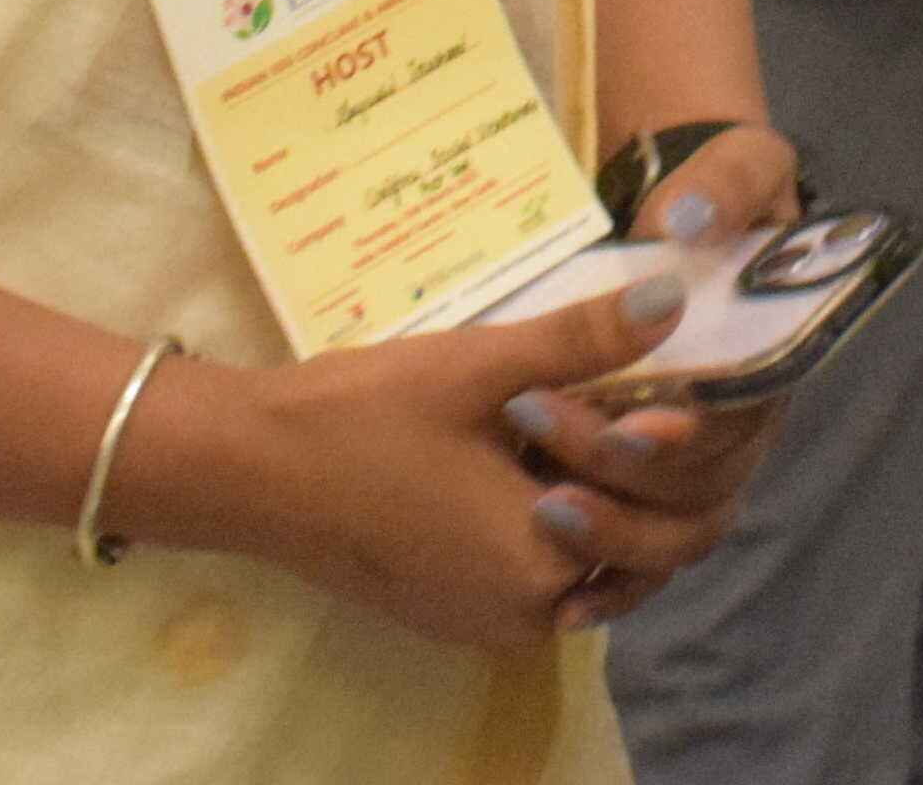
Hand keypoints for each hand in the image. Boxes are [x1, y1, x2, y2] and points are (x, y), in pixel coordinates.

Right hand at [123, 270, 727, 648]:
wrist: (247, 471)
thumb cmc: (361, 416)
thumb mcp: (480, 367)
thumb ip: (584, 342)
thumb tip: (674, 298)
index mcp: (544, 564)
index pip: (655, 502)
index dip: (663, 430)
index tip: (655, 365)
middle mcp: (530, 616)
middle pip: (635, 540)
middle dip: (639, 465)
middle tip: (618, 381)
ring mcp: (490, 624)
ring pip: (591, 558)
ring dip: (598, 490)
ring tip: (576, 405)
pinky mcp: (458, 613)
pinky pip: (541, 572)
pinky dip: (551, 517)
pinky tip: (532, 448)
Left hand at [498, 123, 805, 604]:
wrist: (690, 210)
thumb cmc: (720, 192)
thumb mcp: (732, 169)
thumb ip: (723, 189)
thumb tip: (687, 222)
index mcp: (770, 358)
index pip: (736, 420)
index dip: (687, 435)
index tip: (625, 424)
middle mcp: (743, 423)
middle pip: (701, 486)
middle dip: (623, 476)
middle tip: (541, 443)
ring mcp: (699, 460)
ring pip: (676, 532)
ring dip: (614, 536)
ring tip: (540, 513)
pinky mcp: (653, 482)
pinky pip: (647, 554)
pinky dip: (612, 582)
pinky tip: (563, 600)